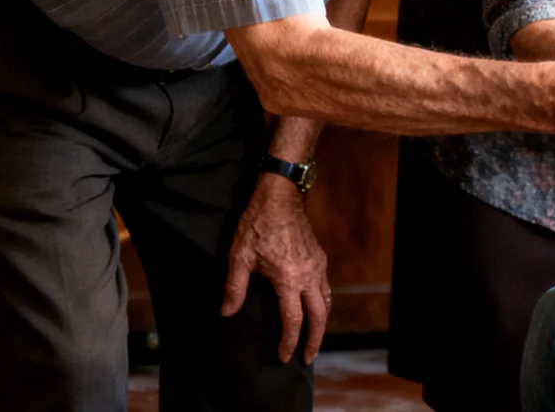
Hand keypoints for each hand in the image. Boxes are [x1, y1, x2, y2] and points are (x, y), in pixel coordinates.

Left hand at [221, 175, 329, 362]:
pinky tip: (314, 307)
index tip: (285, 356)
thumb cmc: (257, 224)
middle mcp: (308, 274)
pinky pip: (326, 287)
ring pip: (327, 301)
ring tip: (315, 337)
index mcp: (289, 278)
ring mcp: (317, 265)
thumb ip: (234, 287)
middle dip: (316, 339)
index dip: (289, 341)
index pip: (293, 319)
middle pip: (319, 315)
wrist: (279, 197)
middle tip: (309, 357)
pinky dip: (323, 303)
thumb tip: (227, 312)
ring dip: (322, 322)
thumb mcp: (239, 256)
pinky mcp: (319, 257)